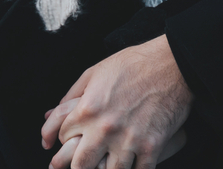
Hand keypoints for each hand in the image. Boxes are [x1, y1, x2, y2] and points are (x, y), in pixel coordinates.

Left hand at [40, 36, 191, 168]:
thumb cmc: (132, 64)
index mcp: (88, 109)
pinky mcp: (152, 147)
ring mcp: (129, 140)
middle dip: (77, 167)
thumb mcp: (94, 72)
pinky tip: (131, 167)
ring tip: (105, 165)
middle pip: (81, 164)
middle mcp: (105, 128)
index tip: (68, 141)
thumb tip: (50, 114)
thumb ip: (71, 95)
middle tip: (81, 165)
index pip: (63, 136)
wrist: (172, 64)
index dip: (62, 139)